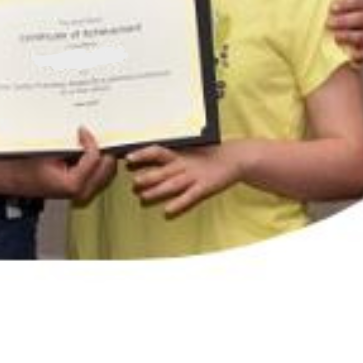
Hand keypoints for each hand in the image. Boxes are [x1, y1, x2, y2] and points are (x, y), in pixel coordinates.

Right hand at [15, 127, 115, 202]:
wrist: (15, 179)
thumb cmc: (27, 166)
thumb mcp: (48, 150)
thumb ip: (71, 143)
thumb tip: (87, 133)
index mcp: (73, 184)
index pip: (95, 157)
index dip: (90, 140)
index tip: (82, 130)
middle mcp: (82, 192)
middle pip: (107, 166)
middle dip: (101, 148)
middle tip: (89, 136)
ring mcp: (83, 194)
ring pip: (107, 171)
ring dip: (100, 156)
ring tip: (88, 143)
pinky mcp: (83, 191)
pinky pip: (100, 175)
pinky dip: (97, 163)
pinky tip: (85, 153)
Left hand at [126, 143, 240, 216]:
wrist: (233, 158)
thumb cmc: (207, 155)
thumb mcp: (188, 151)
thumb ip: (171, 155)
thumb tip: (148, 157)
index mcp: (179, 154)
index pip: (157, 152)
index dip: (143, 154)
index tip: (128, 157)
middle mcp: (184, 164)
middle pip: (163, 170)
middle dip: (148, 177)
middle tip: (134, 183)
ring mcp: (194, 176)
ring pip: (173, 184)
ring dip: (158, 191)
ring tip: (143, 197)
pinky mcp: (205, 187)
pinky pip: (190, 196)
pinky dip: (178, 203)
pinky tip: (168, 211)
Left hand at [330, 0, 362, 65]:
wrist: (335, 44)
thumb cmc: (337, 17)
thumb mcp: (337, 2)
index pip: (362, 2)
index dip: (348, 3)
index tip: (331, 7)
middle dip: (346, 20)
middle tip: (328, 22)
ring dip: (349, 36)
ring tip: (334, 37)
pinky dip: (358, 55)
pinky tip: (349, 55)